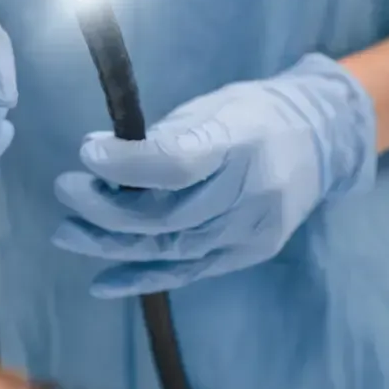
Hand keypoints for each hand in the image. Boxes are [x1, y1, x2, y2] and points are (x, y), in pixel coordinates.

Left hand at [52, 54, 377, 296]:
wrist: (321, 140)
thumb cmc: (253, 115)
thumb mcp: (211, 106)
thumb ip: (159, 135)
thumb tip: (97, 157)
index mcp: (243, 138)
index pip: (178, 162)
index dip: (127, 163)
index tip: (87, 153)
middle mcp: (253, 190)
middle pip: (169, 214)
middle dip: (106, 207)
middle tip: (66, 190)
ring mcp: (254, 229)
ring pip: (173, 248)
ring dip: (112, 244)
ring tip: (69, 232)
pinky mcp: (252, 252)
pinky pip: (190, 272)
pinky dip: (143, 279)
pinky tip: (101, 283)